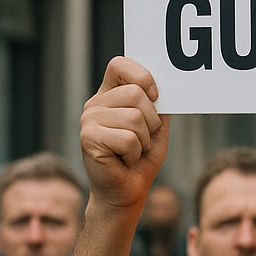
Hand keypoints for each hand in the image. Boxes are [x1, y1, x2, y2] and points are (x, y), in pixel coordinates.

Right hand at [82, 56, 167, 213]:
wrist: (127, 191)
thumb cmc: (142, 158)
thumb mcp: (157, 127)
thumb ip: (159, 105)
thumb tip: (168, 85)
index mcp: (111, 94)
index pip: (120, 64)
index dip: (142, 76)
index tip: (156, 96)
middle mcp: (96, 103)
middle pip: (136, 93)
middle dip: (152, 122)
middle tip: (142, 139)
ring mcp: (89, 119)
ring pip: (135, 117)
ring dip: (144, 140)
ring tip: (133, 150)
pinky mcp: (88, 138)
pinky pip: (128, 138)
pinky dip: (135, 152)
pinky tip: (124, 159)